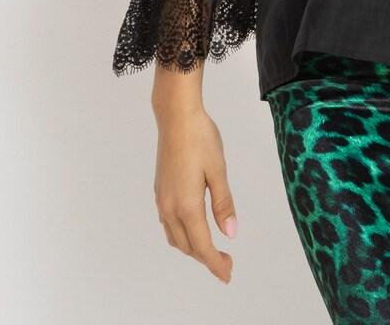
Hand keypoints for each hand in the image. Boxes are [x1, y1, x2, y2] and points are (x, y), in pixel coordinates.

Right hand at [153, 101, 238, 282]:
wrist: (176, 116)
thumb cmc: (201, 138)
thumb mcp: (218, 170)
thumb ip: (223, 204)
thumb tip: (230, 234)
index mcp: (186, 206)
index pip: (202, 246)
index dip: (215, 263)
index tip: (228, 273)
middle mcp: (170, 208)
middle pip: (188, 246)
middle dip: (207, 258)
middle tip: (227, 263)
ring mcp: (162, 200)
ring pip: (175, 237)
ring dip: (193, 248)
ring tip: (213, 250)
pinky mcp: (159, 190)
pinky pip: (169, 224)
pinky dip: (182, 234)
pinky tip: (193, 228)